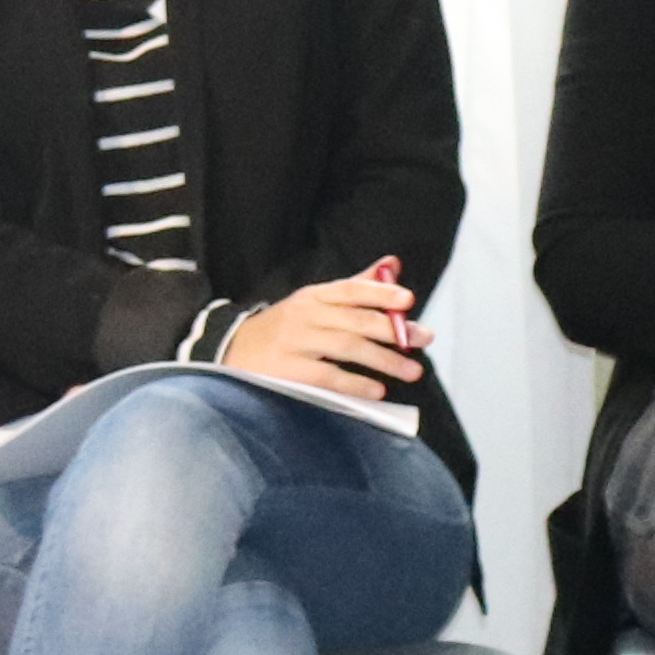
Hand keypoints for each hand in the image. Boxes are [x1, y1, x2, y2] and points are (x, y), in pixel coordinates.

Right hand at [218, 258, 425, 402]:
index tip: (408, 300)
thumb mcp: (315, 303)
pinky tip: (377, 390)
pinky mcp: (287, 370)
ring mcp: (295, 343)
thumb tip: (393, 264)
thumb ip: (356, 285)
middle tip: (423, 338)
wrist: (231, 351)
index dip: (380, 293)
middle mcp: (304, 315)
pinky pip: (328, 377)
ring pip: (347, 348)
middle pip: (355, 320)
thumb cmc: (285, 328)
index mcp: (313, 297)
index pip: (350, 289)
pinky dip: (355, 384)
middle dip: (394, 330)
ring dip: (384, 360)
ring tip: (412, 370)